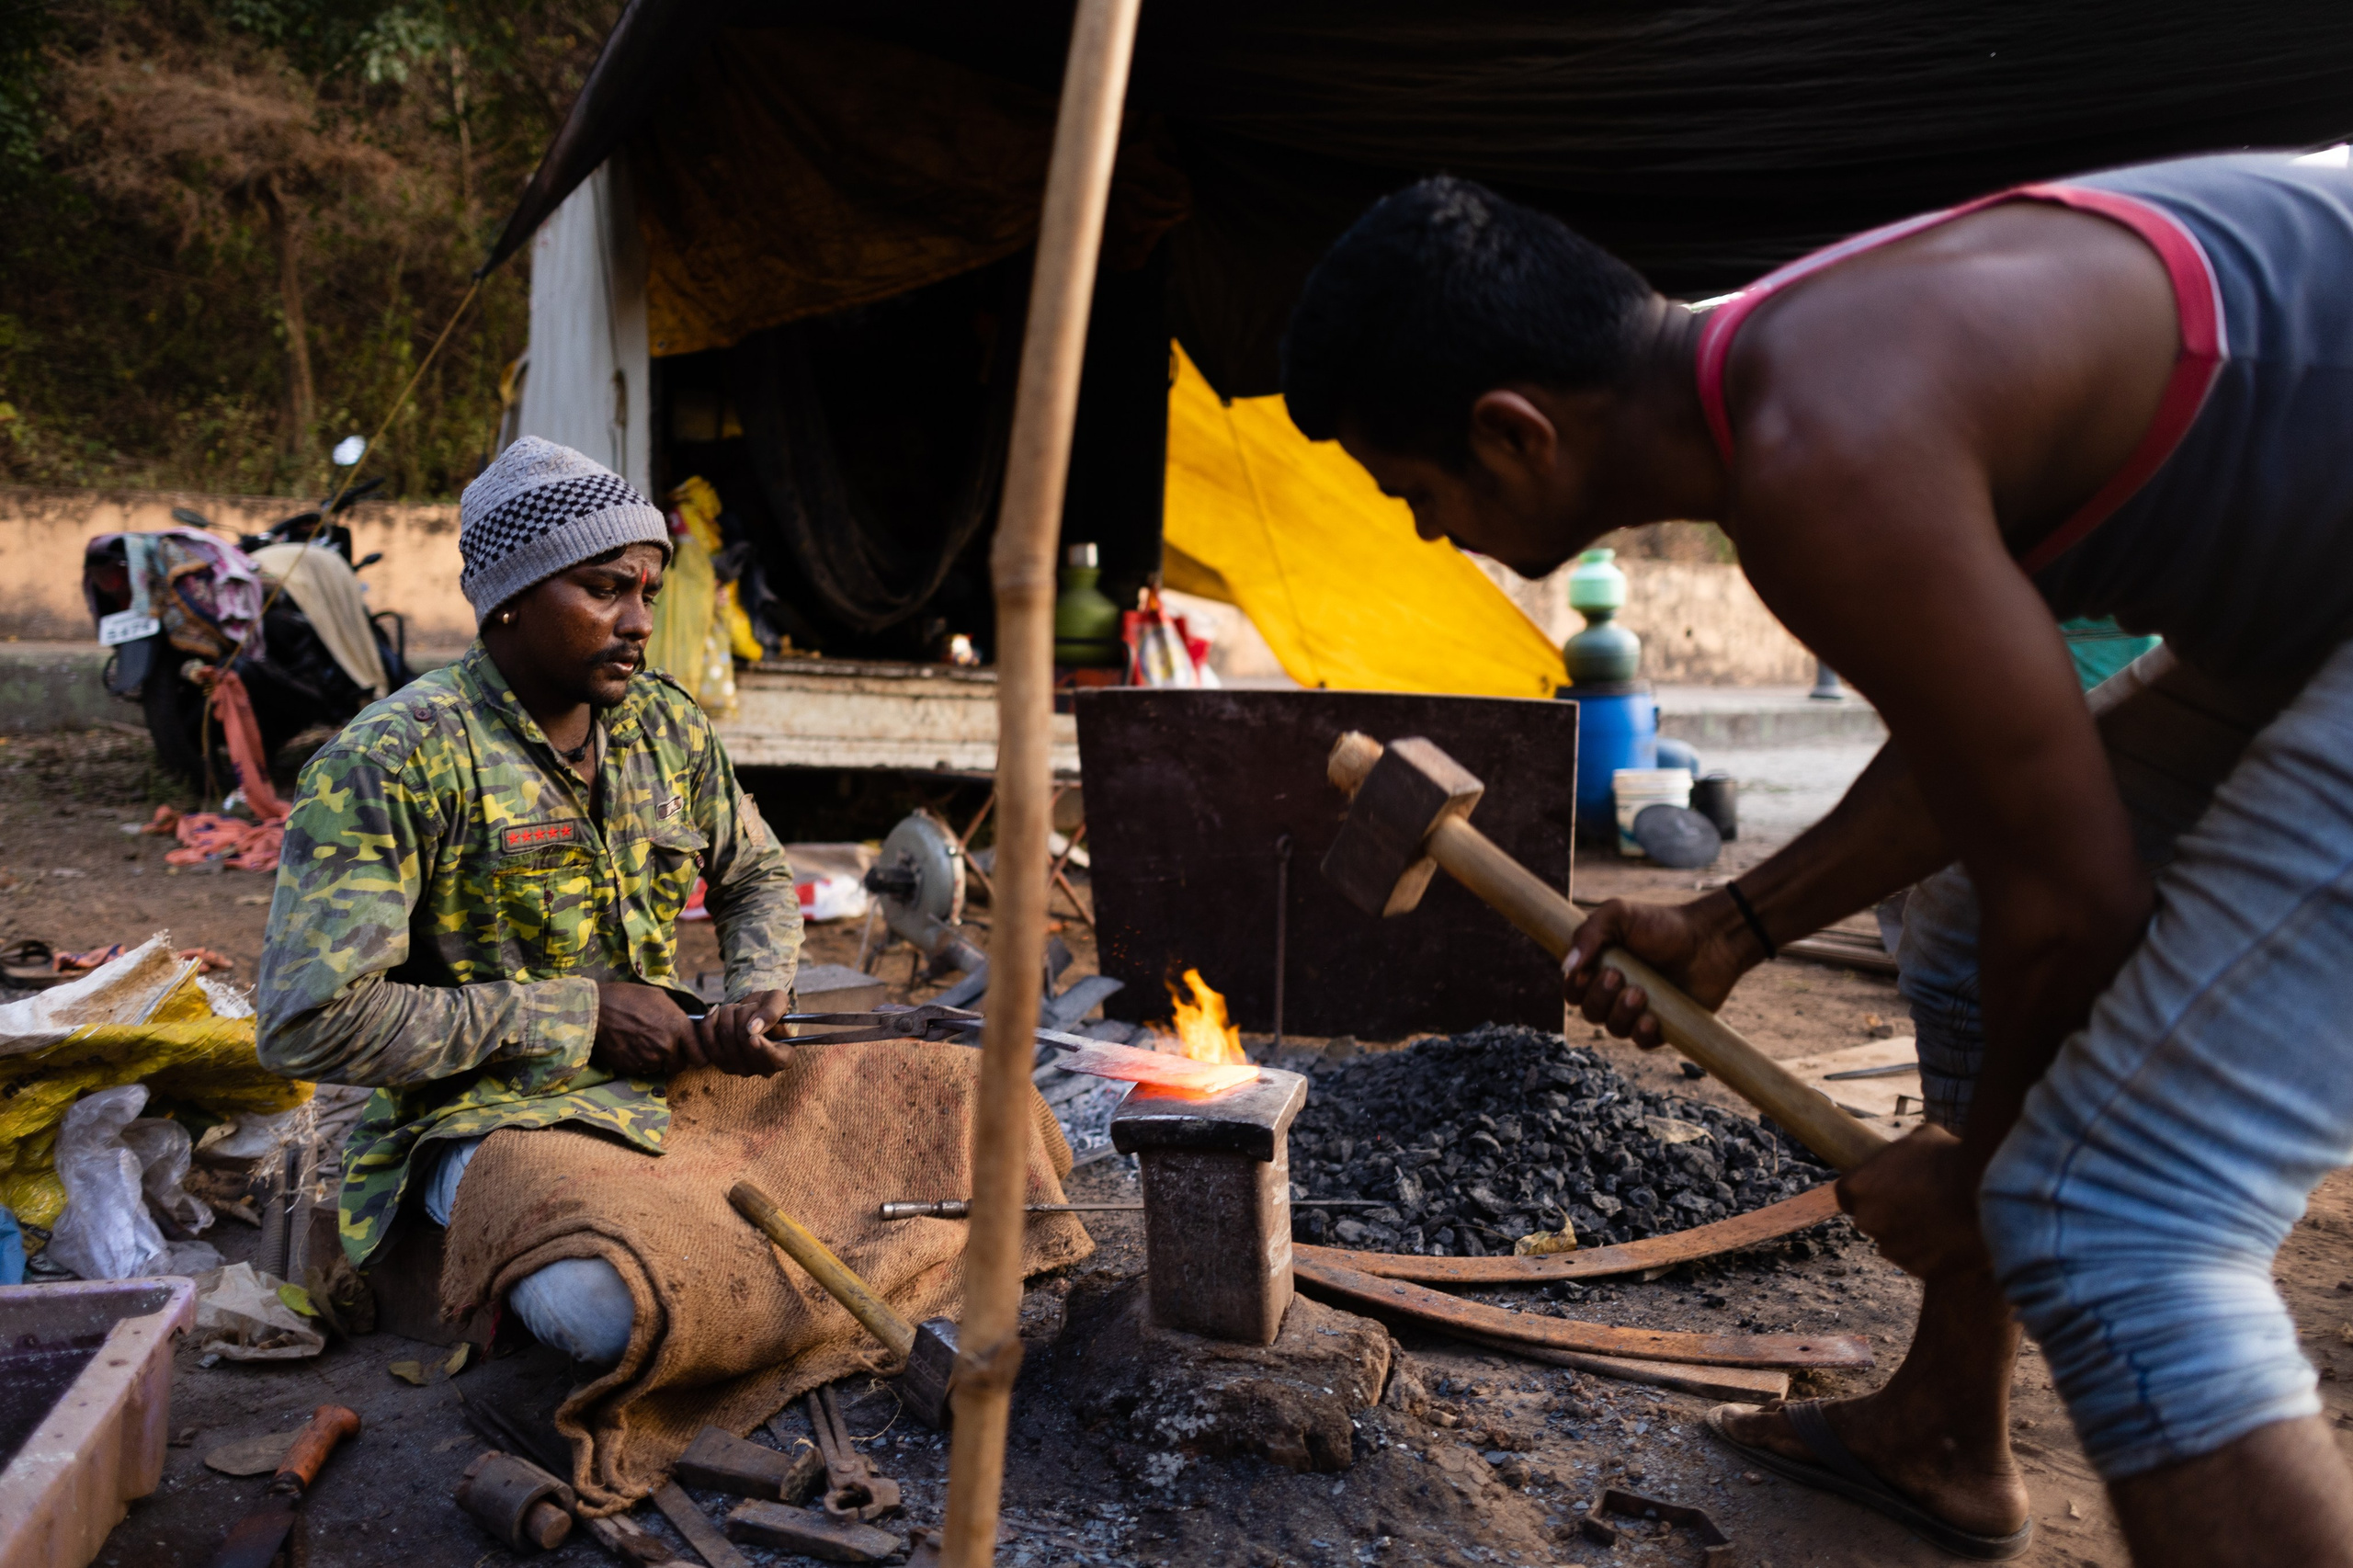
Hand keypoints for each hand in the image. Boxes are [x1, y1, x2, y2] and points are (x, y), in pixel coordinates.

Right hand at [591, 982, 699, 1077]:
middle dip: (675, 1059)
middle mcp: (667, 1046)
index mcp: (678, 1026)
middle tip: (665, 1049)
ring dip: (656, 1060)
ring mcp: (649, 1059)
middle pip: (681, 1066)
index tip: (691, 1053)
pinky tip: (630, 1046)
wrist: (595, 1009)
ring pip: (660, 1068)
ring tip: (642, 1043)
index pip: (700, 1055)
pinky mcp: (632, 1067)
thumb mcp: (659, 997)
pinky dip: (639, 1062)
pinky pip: (642, 1069)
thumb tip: (688, 1023)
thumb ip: (677, 1014)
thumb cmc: (628, 997)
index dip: (697, 1055)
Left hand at [696, 988, 794, 1076]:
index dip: (764, 1050)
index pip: (777, 1060)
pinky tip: (716, 1011)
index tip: (754, 1037)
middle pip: (746, 1039)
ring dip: (729, 1013)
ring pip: (727, 1035)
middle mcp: (763, 1069)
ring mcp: (740, 1069)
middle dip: (744, 1013)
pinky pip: (707, 1041)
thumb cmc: (767, 1008)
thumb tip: (753, 1029)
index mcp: (785, 1056)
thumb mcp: (777, 1001)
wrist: (748, 1014)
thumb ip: (772, 1012)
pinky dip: (709, 1021)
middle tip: (750, 1006)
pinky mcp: (719, 1063)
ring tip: (736, 1008)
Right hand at [1561, 891, 1753, 1048]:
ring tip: (1641, 992)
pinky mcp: (1663, 1027)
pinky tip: (1652, 1019)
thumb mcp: (1619, 914)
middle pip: (1590, 1013)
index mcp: (1600, 968)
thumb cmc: (1663, 923)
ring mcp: (1639, 1012)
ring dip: (1622, 1013)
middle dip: (1600, 998)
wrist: (1710, 939)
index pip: (1573, 991)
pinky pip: (1641, 1043)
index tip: (1586, 974)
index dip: (1574, 989)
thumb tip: (1566, 967)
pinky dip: (1641, 1033)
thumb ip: (1588, 933)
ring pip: (1614, 1029)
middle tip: (1619, 976)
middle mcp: (1616, 993)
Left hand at [1835, 1122, 1991, 1278]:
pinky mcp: (1918, 1269)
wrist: (1987, 1191)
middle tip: (1921, 1201)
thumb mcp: (1917, 1140)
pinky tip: (1952, 1235)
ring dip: (1911, 1234)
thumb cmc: (1950, 1157)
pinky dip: (1932, 1253)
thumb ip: (1899, 1154)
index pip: (1847, 1195)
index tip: (1888, 1188)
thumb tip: (1904, 1157)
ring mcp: (1891, 1248)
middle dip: (1889, 1212)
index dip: (1869, 1191)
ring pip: (1895, 1242)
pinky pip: (1919, 1261)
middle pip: (1871, 1219)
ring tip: (1942, 1218)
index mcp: (1857, 1187)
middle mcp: (1866, 1220)